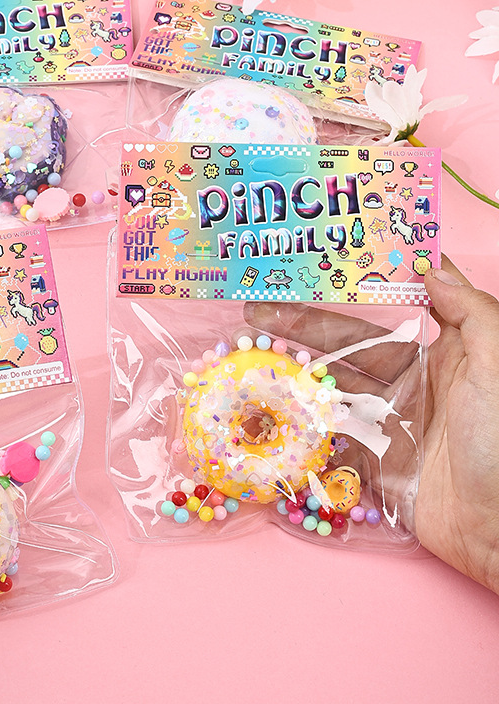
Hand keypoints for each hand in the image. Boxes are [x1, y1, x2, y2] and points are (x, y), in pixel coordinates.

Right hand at [245, 257, 498, 594]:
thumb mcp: (497, 364)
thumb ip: (471, 312)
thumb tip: (431, 265)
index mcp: (437, 354)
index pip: (383, 312)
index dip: (348, 292)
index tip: (314, 273)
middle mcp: (406, 382)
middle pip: (343, 346)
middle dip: (299, 325)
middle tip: (255, 310)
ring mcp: (385, 420)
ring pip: (329, 385)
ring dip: (292, 368)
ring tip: (249, 350)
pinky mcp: (370, 458)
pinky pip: (328, 431)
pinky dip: (298, 416)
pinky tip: (267, 400)